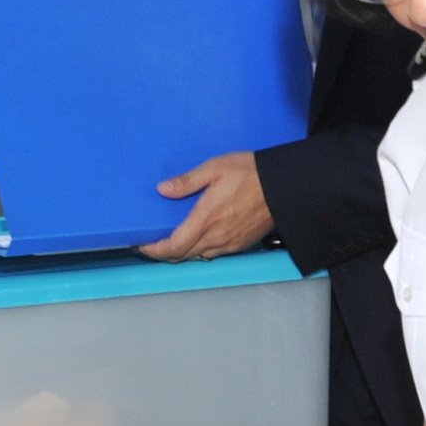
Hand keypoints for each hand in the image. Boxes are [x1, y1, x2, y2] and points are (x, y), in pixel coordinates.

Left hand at [141, 151, 273, 260]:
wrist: (284, 186)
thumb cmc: (250, 173)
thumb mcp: (215, 168)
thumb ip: (187, 181)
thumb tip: (163, 190)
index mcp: (206, 219)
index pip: (174, 246)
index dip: (154, 250)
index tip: (141, 245)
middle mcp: (216, 237)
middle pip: (182, 256)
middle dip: (163, 253)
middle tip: (150, 243)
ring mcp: (229, 244)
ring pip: (198, 256)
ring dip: (181, 253)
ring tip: (171, 241)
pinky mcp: (240, 245)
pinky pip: (213, 254)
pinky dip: (199, 251)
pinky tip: (197, 239)